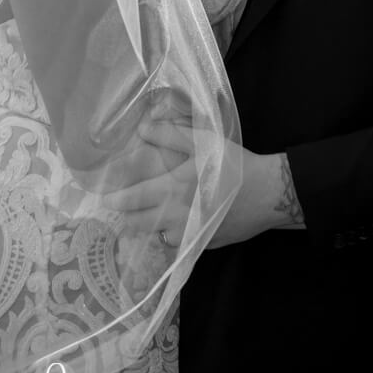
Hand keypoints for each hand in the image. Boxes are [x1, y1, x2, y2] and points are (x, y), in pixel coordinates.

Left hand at [98, 119, 238, 246]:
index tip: (103, 199)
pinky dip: (175, 236)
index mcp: (172, 190)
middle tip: (123, 211)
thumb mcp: (204, 141)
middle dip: (128, 218)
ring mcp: (191, 235)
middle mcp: (176, 217)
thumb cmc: (234, 164)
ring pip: (159, 237)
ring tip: (150, 218)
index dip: (115, 200)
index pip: (133, 199)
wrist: (269, 193)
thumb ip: (171, 134)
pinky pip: (181, 244)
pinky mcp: (205, 244)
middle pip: (139, 224)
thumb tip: (143, 128)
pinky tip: (179, 226)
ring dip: (152, 229)